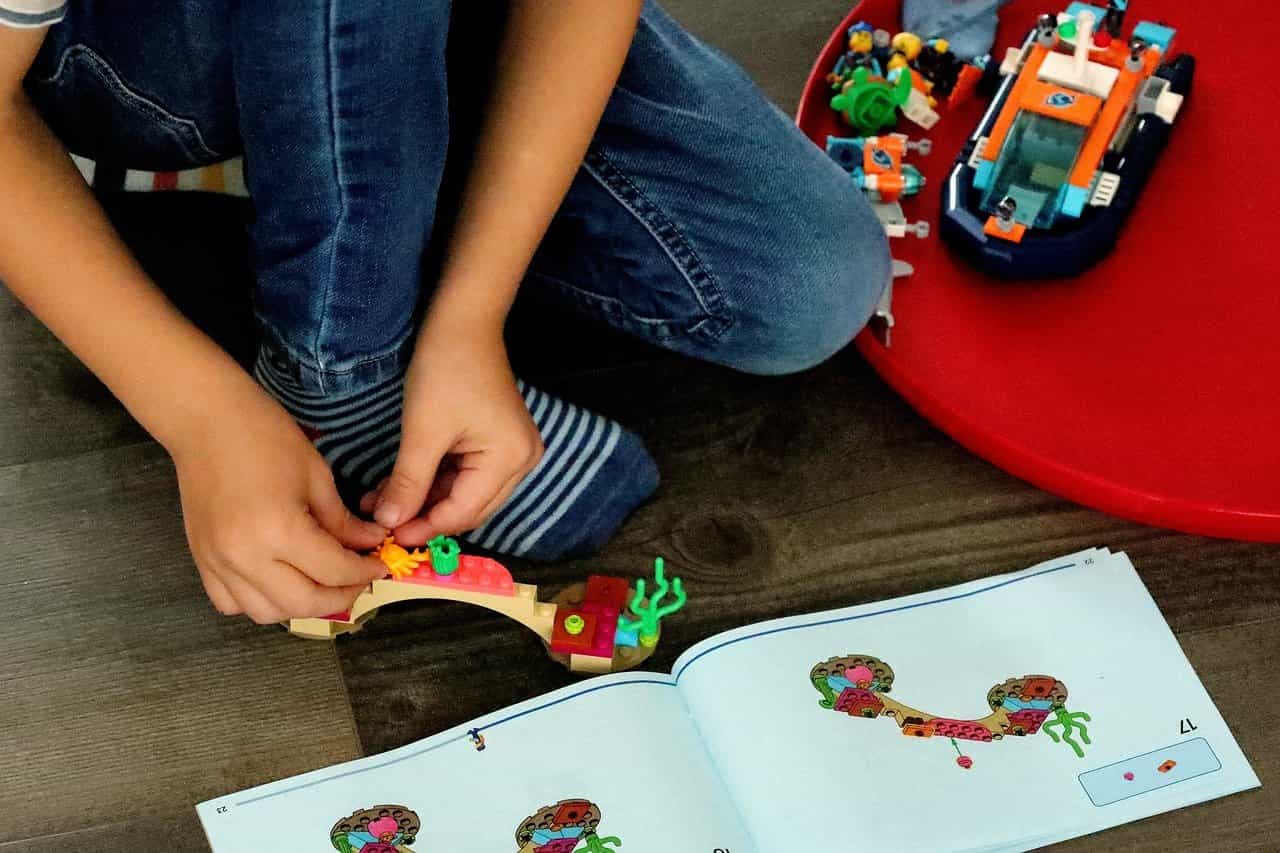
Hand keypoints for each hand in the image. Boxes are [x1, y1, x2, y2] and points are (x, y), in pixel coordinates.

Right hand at [171, 383, 387, 622]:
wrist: (204, 421)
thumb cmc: (264, 436)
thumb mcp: (316, 476)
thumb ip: (343, 522)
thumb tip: (371, 545)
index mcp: (278, 530)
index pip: (333, 571)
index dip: (364, 572)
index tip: (380, 565)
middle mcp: (244, 557)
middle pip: (302, 603)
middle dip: (340, 596)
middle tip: (359, 580)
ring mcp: (218, 563)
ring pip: (266, 612)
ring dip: (300, 606)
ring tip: (323, 584)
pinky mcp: (201, 561)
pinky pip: (231, 604)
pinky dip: (260, 602)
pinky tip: (280, 582)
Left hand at [361, 320, 542, 543]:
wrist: (463, 324)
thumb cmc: (446, 370)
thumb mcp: (422, 431)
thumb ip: (407, 483)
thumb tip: (387, 525)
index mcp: (510, 459)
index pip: (464, 511)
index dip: (425, 527)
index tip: (387, 537)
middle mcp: (521, 462)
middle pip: (468, 508)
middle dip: (424, 516)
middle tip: (383, 524)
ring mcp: (512, 452)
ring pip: (464, 494)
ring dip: (425, 500)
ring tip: (382, 503)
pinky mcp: (498, 443)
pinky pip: (465, 475)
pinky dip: (434, 482)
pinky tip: (400, 485)